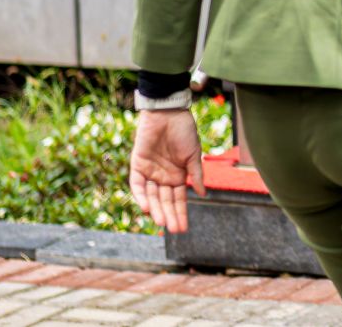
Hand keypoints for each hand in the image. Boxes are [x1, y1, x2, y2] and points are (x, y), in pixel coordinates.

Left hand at [129, 108, 204, 233]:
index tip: (183, 228)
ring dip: (156, 209)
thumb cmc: (184, 131)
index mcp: (177, 176)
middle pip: (164, 201)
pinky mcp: (137, 164)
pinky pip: (137, 184)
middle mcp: (162, 176)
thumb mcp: (193, 155)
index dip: (180, 213)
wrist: (168, 112)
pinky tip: (147, 207)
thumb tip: (203, 194)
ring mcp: (149, 171)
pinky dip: (141, 195)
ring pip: (151, 196)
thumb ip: (196, 174)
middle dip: (169, 215)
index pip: (178, 199)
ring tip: (162, 221)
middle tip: (173, 229)